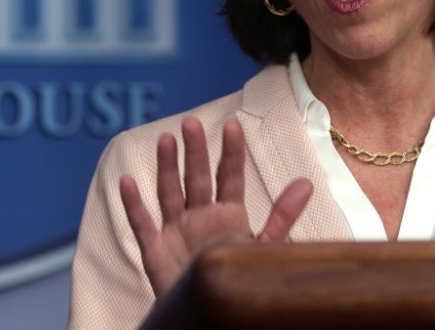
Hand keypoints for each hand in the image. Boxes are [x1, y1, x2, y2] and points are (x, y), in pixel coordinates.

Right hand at [119, 116, 313, 297]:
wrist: (211, 315)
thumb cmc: (237, 278)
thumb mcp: (264, 248)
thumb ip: (282, 217)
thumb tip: (306, 183)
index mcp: (228, 215)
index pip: (229, 177)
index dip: (231, 153)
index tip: (233, 126)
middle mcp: (200, 217)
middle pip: (196, 178)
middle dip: (195, 152)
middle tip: (191, 124)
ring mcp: (176, 231)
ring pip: (170, 193)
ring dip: (166, 167)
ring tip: (165, 140)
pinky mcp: (156, 251)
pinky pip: (142, 225)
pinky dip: (134, 204)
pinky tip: (128, 181)